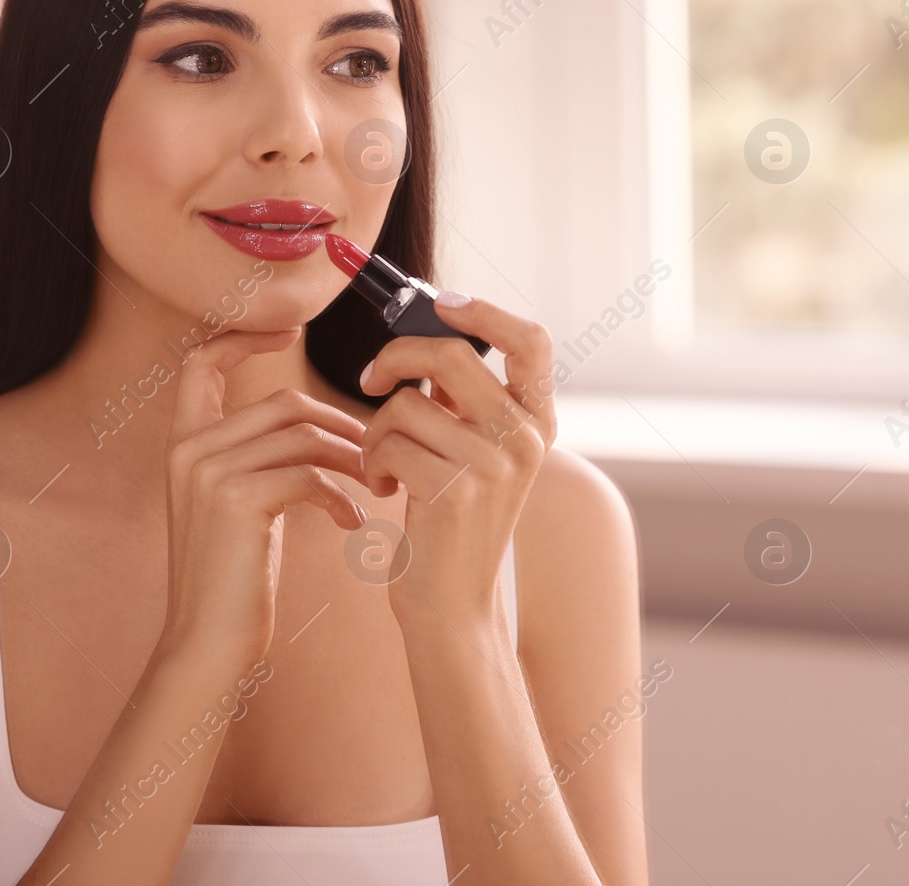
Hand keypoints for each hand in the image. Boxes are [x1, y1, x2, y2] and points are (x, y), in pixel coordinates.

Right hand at [159, 326, 370, 671]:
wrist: (208, 643)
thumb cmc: (234, 580)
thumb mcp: (241, 507)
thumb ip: (261, 461)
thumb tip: (320, 429)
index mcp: (184, 444)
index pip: (200, 364)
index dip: (243, 339)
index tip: (290, 334)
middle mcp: (189, 450)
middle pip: (282, 403)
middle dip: (339, 424)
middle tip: (374, 454)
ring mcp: (208, 472)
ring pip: (302, 435)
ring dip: (350, 459)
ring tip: (373, 485)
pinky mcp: (237, 499)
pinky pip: (308, 474)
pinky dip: (340, 496)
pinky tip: (352, 524)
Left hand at [356, 295, 555, 627]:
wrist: (452, 604)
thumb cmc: (452, 521)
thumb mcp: (475, 453)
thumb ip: (465, 399)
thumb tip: (429, 330)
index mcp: (538, 423)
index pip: (531, 341)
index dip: (485, 311)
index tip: (442, 304)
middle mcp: (525, 440)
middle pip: (450, 355)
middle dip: (395, 357)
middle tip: (371, 379)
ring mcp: (493, 466)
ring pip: (406, 404)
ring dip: (375, 430)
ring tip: (381, 462)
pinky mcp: (453, 492)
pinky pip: (388, 444)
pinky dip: (371, 461)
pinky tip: (383, 488)